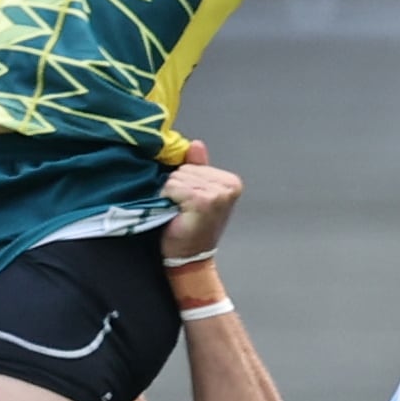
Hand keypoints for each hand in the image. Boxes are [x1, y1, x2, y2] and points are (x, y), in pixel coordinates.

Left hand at [162, 143, 242, 262]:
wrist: (191, 257)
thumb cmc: (191, 228)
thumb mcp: (195, 192)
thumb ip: (196, 168)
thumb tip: (195, 144)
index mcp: (230, 181)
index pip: (191, 164)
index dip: (182, 182)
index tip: (189, 202)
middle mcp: (228, 185)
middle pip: (184, 169)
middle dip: (177, 188)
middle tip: (184, 209)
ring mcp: (218, 194)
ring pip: (177, 177)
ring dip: (172, 195)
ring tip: (181, 212)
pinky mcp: (204, 201)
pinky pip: (174, 187)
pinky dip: (169, 199)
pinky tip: (177, 213)